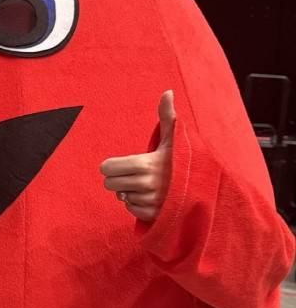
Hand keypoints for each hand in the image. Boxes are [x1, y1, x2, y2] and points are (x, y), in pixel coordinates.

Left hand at [99, 91, 174, 221]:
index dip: (112, 165)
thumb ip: (167, 117)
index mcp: (146, 164)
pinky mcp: (151, 215)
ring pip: (120, 196)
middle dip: (119, 178)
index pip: (106, 168)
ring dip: (129, 191)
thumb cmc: (181, 160)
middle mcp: (146, 184)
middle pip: (109, 184)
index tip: (126, 163)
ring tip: (148, 185)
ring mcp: (149, 201)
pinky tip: (150, 196)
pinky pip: (129, 208)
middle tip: (136, 174)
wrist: (200, 188)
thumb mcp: (174, 139)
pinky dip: (136, 203)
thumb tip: (167, 92)